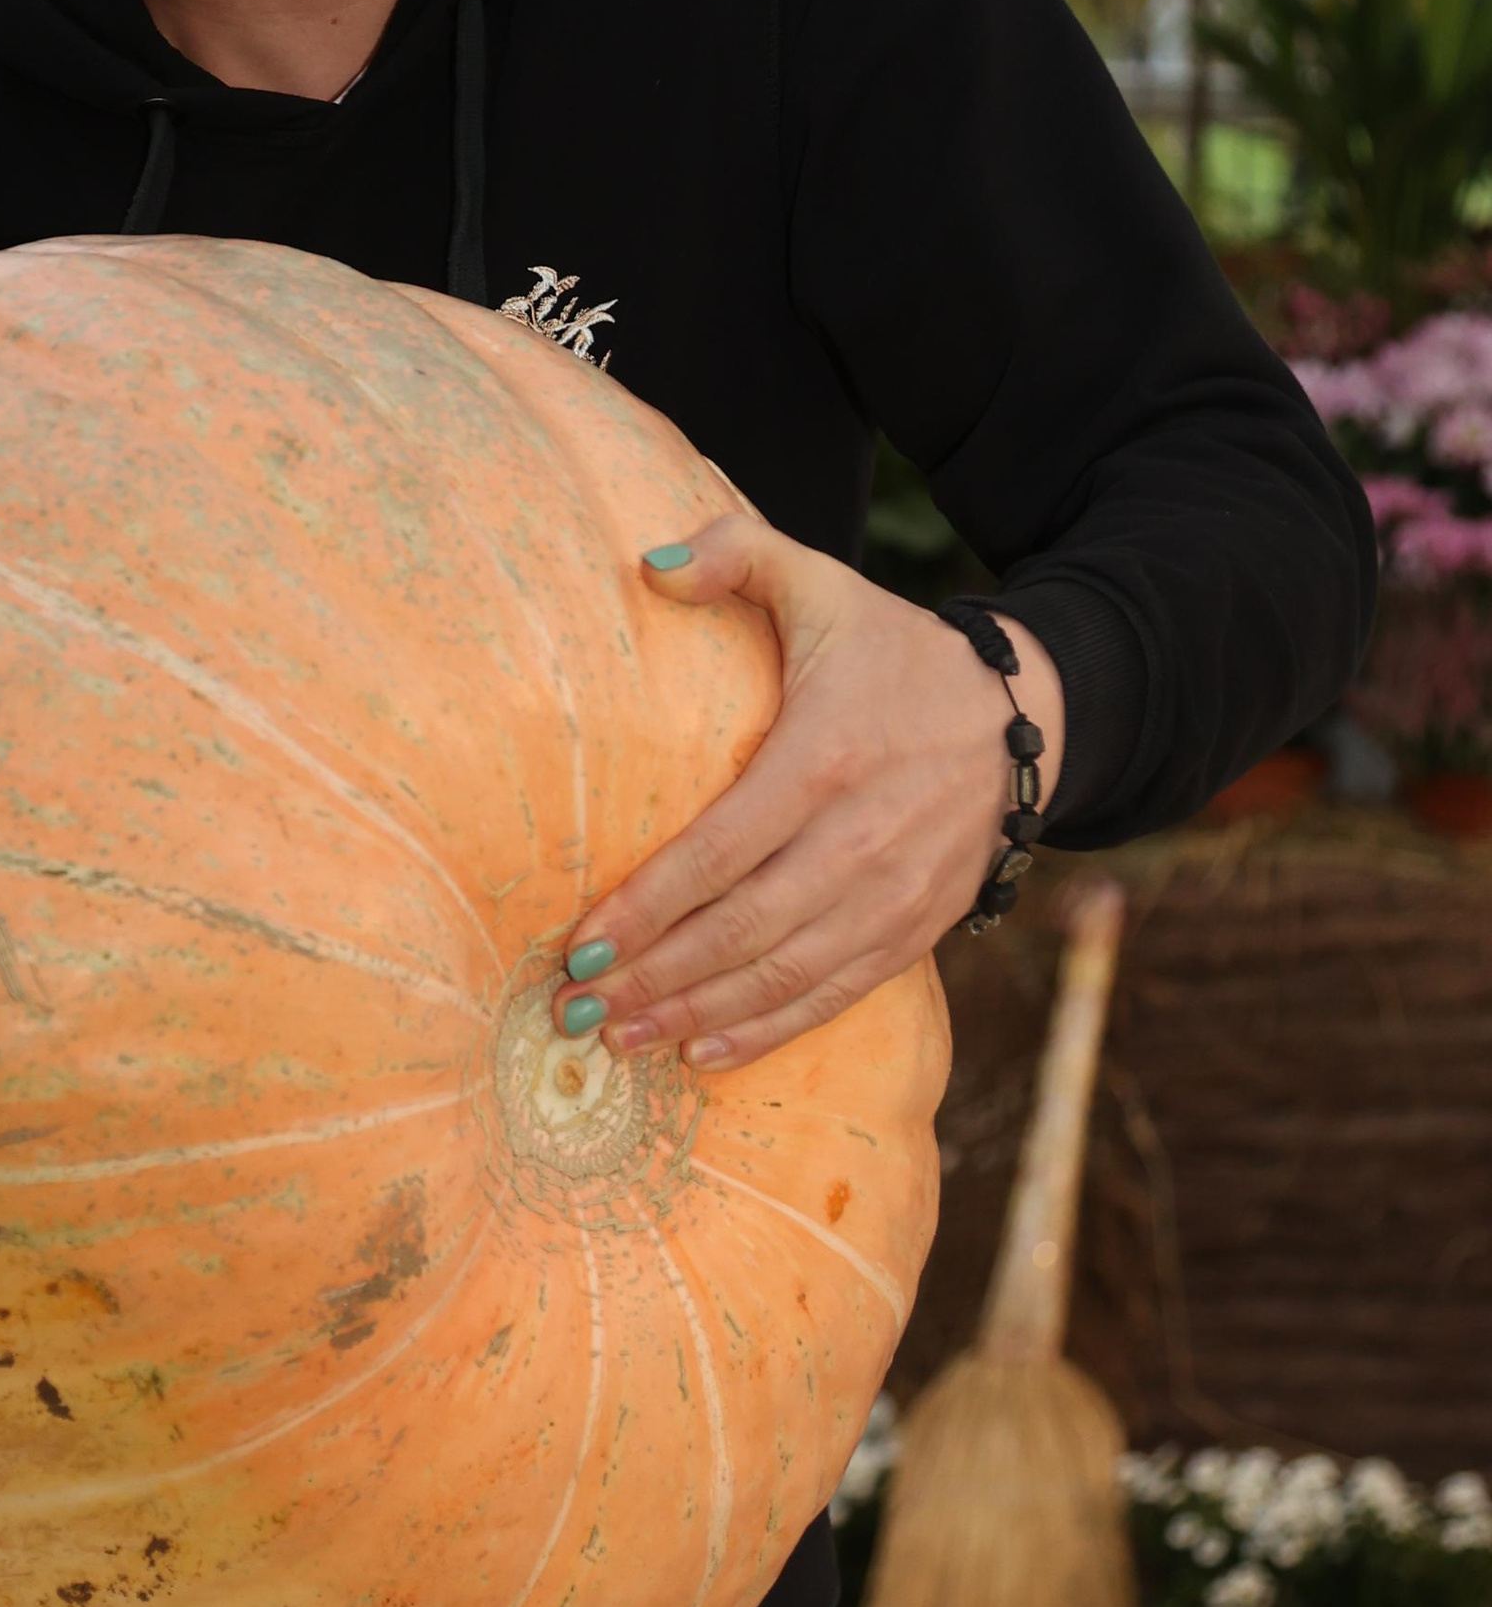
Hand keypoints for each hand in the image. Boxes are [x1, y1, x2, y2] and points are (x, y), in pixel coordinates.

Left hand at [549, 513, 1064, 1075]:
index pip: (722, 850)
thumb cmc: (896, 652)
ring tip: (621, 1039)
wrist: (1028, 714)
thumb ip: (736, 553)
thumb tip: (648, 565)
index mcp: (828, 757)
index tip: (580, 945)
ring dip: (698, 1015)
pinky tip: (703, 1052)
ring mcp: (896, 894)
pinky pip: (836, 995)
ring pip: (786, 975)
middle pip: (744, 929)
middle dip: (655, 977)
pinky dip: (768, 1031)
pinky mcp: (917, 930)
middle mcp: (864, 838)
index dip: (647, 907)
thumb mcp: (821, 583)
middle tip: (577, 1008)